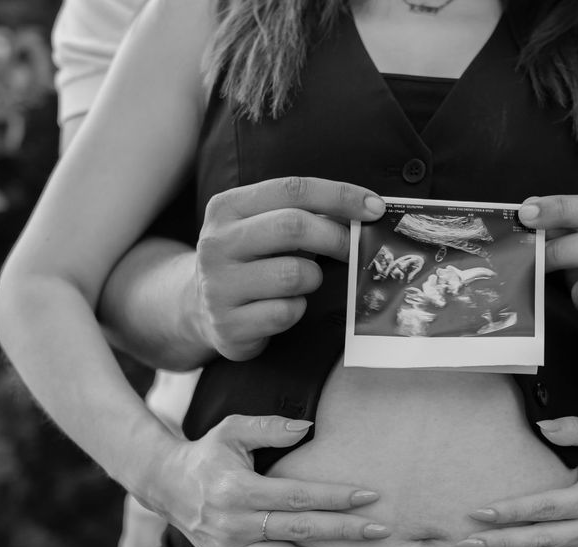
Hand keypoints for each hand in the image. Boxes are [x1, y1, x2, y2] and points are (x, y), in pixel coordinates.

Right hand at [151, 414, 391, 546]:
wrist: (167, 486)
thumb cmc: (208, 454)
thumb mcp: (231, 430)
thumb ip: (269, 427)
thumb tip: (308, 426)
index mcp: (238, 489)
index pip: (298, 495)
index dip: (336, 497)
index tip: (369, 496)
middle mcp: (234, 524)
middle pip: (300, 529)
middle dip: (344, 531)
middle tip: (380, 531)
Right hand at [193, 176, 384, 360]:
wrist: (202, 308)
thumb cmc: (251, 260)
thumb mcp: (265, 226)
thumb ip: (305, 213)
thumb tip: (365, 209)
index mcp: (227, 207)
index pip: (292, 189)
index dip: (340, 195)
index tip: (375, 208)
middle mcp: (216, 243)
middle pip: (293, 227)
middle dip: (336, 237)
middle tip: (356, 248)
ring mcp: (218, 286)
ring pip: (294, 274)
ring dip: (313, 278)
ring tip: (304, 281)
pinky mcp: (229, 325)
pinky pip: (286, 312)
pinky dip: (297, 309)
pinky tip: (285, 307)